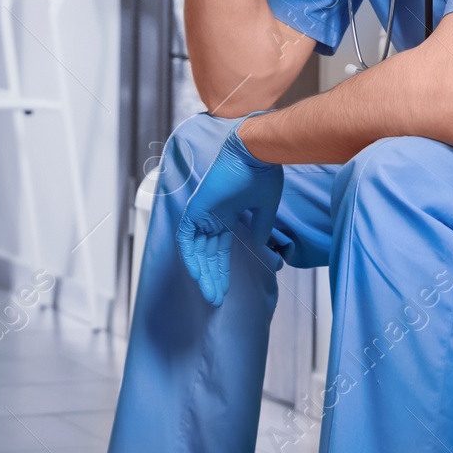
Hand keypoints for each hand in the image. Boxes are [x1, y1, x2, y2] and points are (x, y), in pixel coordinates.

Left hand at [175, 113, 283, 306]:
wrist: (255, 153)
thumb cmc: (263, 173)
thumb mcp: (265, 208)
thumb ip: (260, 228)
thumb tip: (259, 246)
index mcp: (228, 214)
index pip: (220, 249)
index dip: (222, 270)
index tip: (226, 290)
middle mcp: (213, 216)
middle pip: (208, 254)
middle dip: (212, 278)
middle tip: (216, 300)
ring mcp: (202, 212)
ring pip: (197, 250)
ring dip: (202, 273)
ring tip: (211, 295)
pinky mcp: (195, 208)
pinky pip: (186, 238)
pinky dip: (190, 256)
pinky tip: (198, 275)